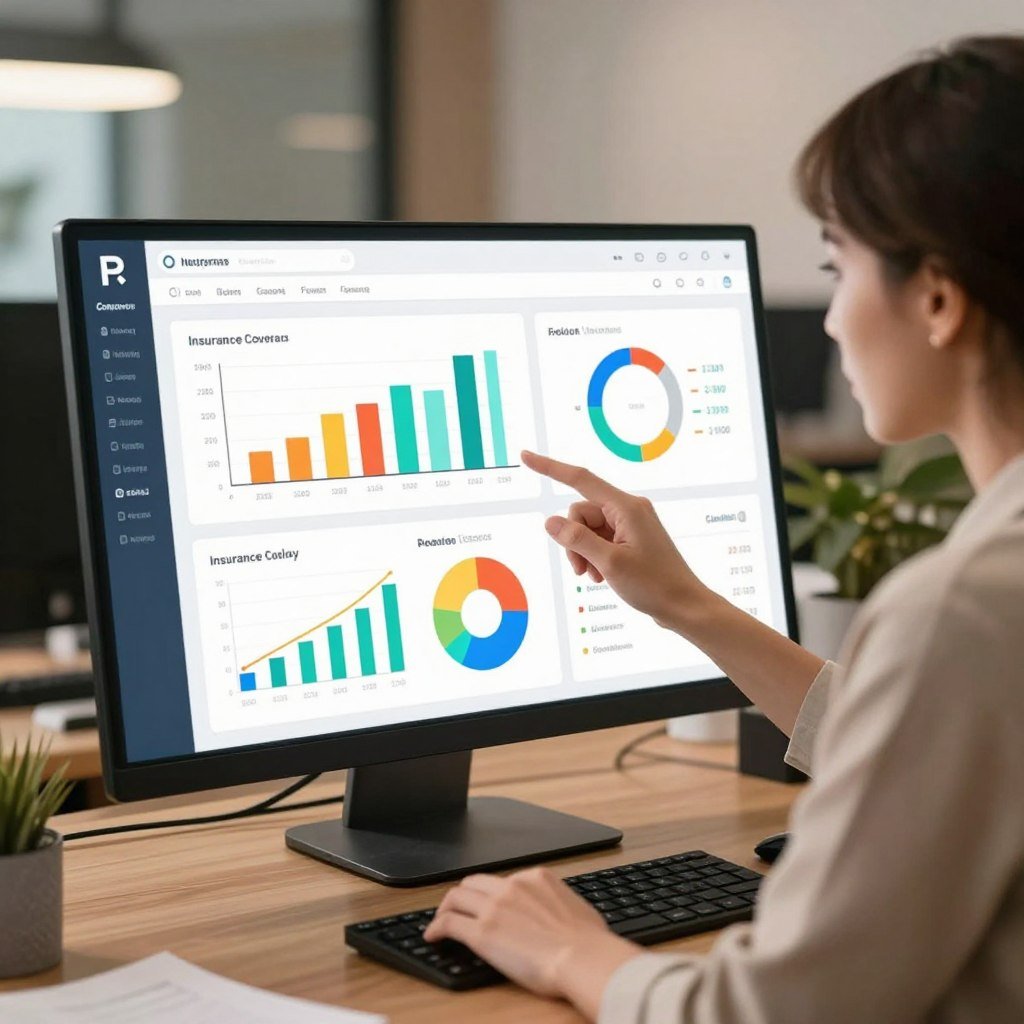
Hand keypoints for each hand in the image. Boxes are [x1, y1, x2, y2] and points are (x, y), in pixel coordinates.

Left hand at [423, 866, 639, 1016]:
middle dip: (464, 894)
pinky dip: (436, 927)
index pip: (503, 880)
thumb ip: (559, 904)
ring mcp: (494, 907)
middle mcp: (512, 886)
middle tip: (458, 907)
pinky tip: (433, 936)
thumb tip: (560, 914)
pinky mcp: (481, 932)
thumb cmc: (588, 942)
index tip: (487, 904)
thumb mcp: (576, 907)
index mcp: (536, 878)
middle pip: (474, 882)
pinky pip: (449, 923)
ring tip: (441, 919)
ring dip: (446, 907)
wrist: (582, 957)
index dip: (491, 893)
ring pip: (456, 896)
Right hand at [521, 450, 710, 630]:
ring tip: (594, 576)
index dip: (550, 467)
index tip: (526, 456)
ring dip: (583, 552)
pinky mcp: (629, 539)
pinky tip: (602, 576)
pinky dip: (594, 556)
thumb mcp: (610, 563)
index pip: (580, 479)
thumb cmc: (654, 585)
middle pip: (581, 513)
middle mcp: (628, 510)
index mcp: (627, 507)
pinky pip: (599, 539)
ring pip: (587, 529)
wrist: (683, 606)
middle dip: (574, 540)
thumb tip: (550, 522)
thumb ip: (577, 540)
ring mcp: (629, 525)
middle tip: (582, 569)